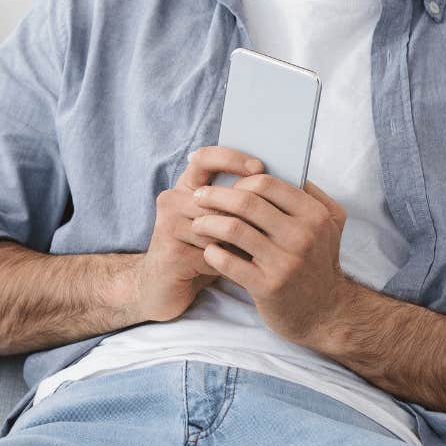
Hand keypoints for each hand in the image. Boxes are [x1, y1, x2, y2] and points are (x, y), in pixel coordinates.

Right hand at [132, 146, 264, 321]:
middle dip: (244, 216)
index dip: (232, 158)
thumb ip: (239, 204)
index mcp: (186, 187)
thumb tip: (280, 187)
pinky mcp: (170, 253)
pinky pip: (211, 253)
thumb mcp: (221, 222)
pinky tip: (234, 271)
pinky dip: (228, 264)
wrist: (164, 288)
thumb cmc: (202, 252)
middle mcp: (172, 200)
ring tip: (251, 254)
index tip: (259, 167)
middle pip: (218, 197)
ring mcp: (168, 226)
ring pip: (217, 227)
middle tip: (266, 228)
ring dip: (238, 243)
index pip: (205, 158)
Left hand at [190, 171, 352, 346]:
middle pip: (246, 202)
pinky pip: (228, 261)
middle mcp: (303, 235)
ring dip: (207, 223)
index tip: (225, 186)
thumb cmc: (318, 262)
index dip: (239, 181)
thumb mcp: (328, 224)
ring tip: (197, 224)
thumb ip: (308, 195)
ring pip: (233, 229)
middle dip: (215, 196)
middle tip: (198, 197)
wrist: (327, 312)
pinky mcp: (268, 286)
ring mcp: (286, 262)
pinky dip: (212, 252)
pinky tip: (208, 250)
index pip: (267, 183)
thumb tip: (274, 166)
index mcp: (316, 214)